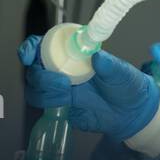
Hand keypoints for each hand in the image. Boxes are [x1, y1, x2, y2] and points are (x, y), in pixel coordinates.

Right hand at [18, 36, 159, 140]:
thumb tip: (97, 56)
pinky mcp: (60, 107)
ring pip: (35, 89)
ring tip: (68, 95)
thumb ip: (110, 65)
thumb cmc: (126, 85)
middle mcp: (62, 70)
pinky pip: (44, 106)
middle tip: (62, 82)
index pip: (43, 46)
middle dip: (40, 76)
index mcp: (73, 54)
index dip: (30, 48)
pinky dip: (50, 105)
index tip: (28, 55)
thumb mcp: (122, 72)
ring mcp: (59, 90)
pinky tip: (66, 105)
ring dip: (45, 92)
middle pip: (34, 70)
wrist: (130, 113)